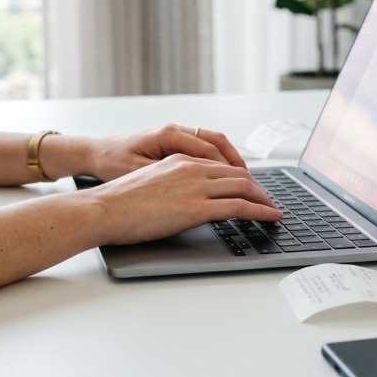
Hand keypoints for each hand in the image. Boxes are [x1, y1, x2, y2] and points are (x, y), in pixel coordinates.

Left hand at [78, 124, 246, 180]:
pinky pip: (203, 148)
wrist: (93, 153)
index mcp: (168, 135)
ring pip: (213, 143)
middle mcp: (174, 130)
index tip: (246, 185)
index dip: (232, 170)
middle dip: (239, 164)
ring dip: (230, 161)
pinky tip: (224, 177)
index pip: (211, 150)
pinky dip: (217, 161)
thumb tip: (197, 186)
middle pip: (218, 142)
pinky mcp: (172, 144)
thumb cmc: (111, 162)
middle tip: (255, 186)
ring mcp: (174, 135)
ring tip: (246, 181)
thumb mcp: (138, 173)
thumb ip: (169, 177)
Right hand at [83, 154, 280, 244]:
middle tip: (269, 200)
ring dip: (264, 199)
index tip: (251, 187)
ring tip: (274, 210)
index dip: (241, 177)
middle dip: (259, 188)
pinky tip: (270, 217)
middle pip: (238, 174)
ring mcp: (195, 187)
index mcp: (180, 160)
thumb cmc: (118, 202)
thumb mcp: (150, 183)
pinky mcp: (196, 208)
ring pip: (244, 187)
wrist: (103, 209)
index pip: (220, 165)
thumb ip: (171, 185)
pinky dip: (261, 211)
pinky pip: (239, 206)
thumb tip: (181, 199)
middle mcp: (191, 168)